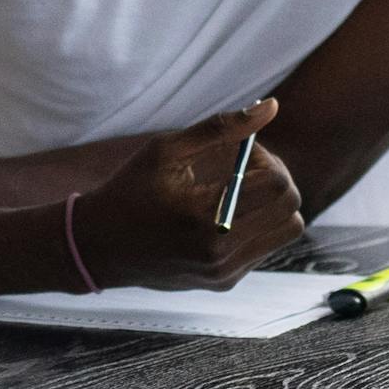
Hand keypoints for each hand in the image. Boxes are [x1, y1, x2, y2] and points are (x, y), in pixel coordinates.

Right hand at [74, 101, 306, 289]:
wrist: (99, 247)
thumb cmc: (130, 190)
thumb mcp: (166, 149)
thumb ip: (221, 127)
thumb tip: (271, 106)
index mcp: (204, 217)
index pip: (276, 183)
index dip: (266, 158)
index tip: (241, 153)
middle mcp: (218, 253)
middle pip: (290, 207)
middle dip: (276, 178)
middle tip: (246, 169)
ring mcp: (224, 273)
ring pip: (287, 229)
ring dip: (273, 203)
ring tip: (240, 191)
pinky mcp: (224, 282)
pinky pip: (266, 247)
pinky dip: (257, 224)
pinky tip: (226, 214)